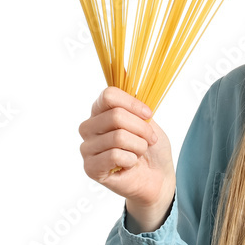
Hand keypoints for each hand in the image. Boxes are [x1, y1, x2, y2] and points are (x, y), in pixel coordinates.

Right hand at [78, 87, 175, 226]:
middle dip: (141, 128)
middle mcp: (88, 127)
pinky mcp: (90, 168)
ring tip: (139, 153)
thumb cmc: (151, 148)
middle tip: (150, 139)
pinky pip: (115, 155)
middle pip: (115, 115)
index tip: (149, 114)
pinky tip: (130, 165)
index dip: (133, 104)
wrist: (158, 178)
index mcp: (100, 111)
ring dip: (139, 146)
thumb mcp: (147, 119)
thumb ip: (133, 98)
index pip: (109, 95)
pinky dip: (131, 160)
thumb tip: (126, 66)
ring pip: (118, 136)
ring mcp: (87, 148)